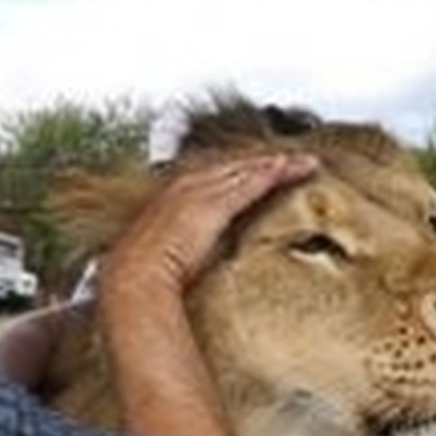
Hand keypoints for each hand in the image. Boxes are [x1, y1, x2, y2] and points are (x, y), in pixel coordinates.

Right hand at [102, 153, 317, 295]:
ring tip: (301, 162)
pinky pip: (252, 182)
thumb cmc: (142, 273)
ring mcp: (201, 191)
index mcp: (171, 195)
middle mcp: (186, 186)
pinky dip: (273, 173)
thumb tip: (191, 261)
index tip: (256, 173)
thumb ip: (180, 250)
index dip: (237, 173)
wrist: (135, 276)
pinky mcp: (216, 204)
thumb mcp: (163, 255)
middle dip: (259, 162)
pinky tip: (293, 168)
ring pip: (246, 169)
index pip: (212, 176)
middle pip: (231, 167)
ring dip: (274, 165)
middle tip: (287, 160)